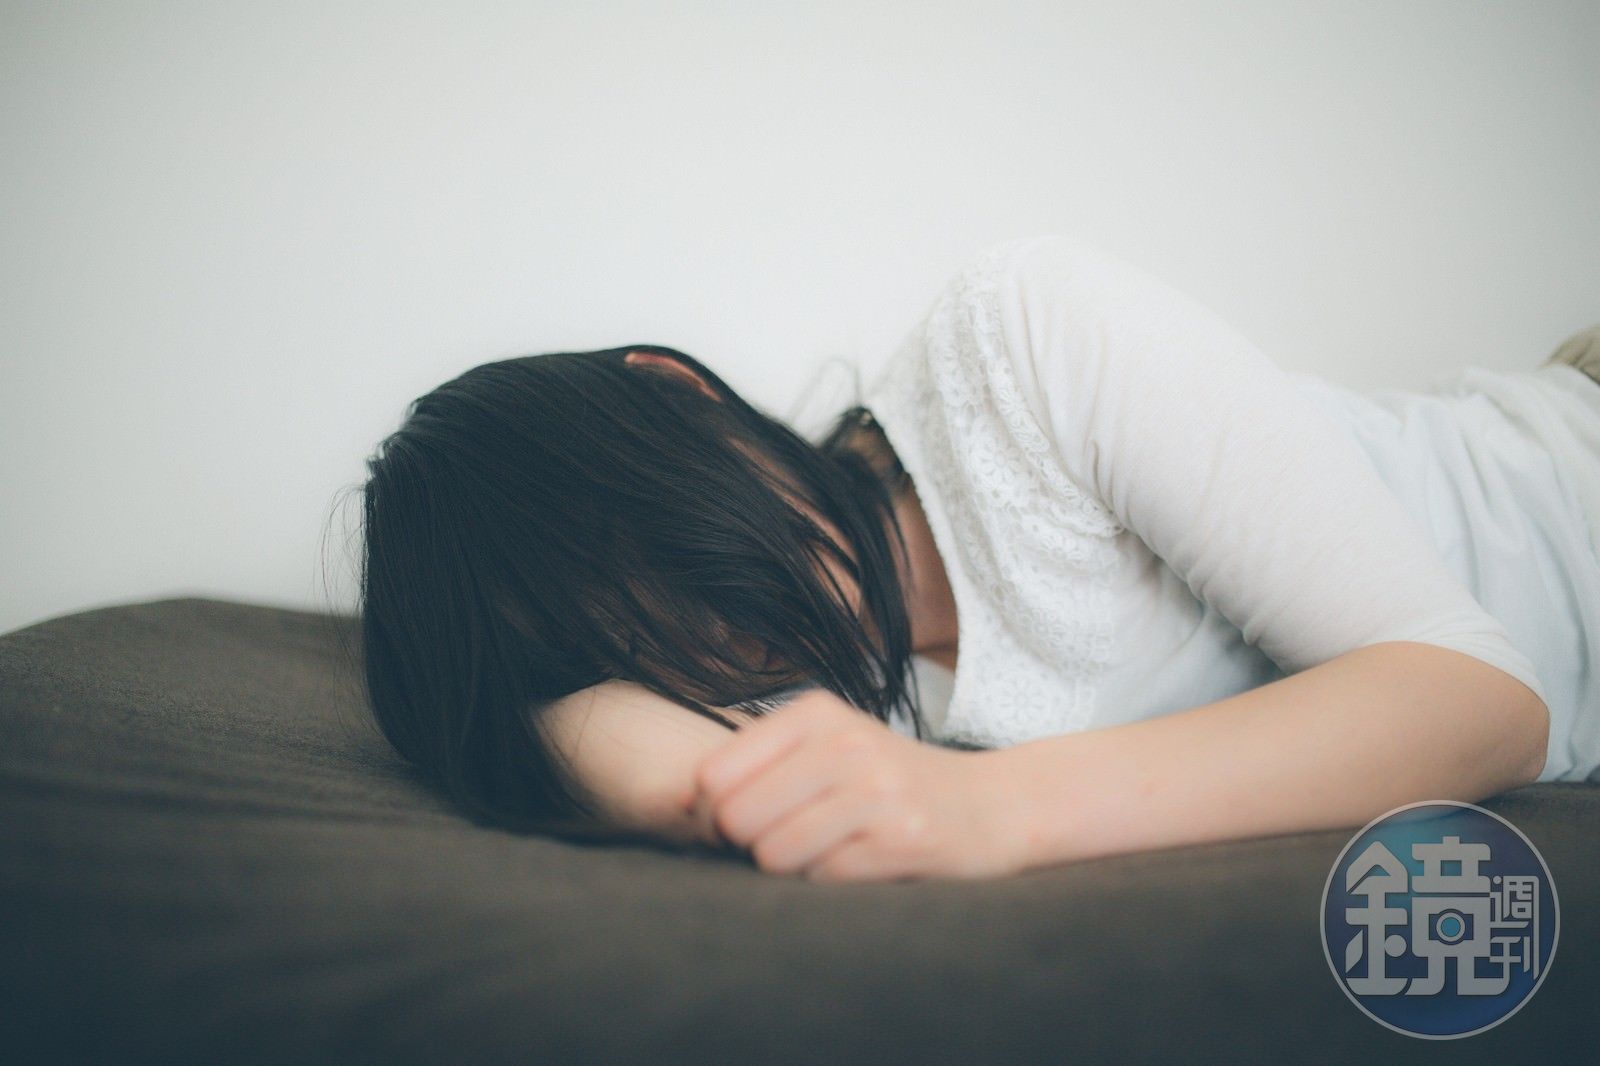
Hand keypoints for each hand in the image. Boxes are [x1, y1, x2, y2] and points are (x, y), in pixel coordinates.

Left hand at [688, 689, 1024, 881]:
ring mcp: (878, 790)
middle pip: (737, 818)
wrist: (992, 807)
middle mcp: (847, 743)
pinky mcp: (902, 840)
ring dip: (790, 867)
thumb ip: (758, 765)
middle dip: (749, 844)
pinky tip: (858, 862)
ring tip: (825, 850)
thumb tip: (683, 804)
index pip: (714, 775)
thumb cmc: (890, 781)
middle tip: (785, 840)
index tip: (744, 821)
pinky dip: (829, 882)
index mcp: (817, 713)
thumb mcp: (828, 747)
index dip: (715, 813)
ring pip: (774, 853)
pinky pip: (821, 879)